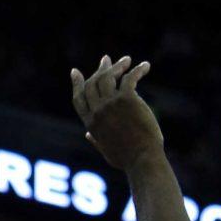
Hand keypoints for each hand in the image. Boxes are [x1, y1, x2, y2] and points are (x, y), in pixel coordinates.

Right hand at [70, 55, 162, 170]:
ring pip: (109, 77)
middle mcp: (97, 110)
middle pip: (93, 83)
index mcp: (90, 123)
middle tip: (107, 59)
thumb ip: (95, 140)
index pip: (78, 98)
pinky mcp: (127, 99)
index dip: (77, 84)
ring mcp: (110, 104)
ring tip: (126, 60)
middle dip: (100, 69)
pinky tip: (145, 66)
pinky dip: (137, 70)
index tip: (75, 71)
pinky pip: (130, 78)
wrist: (143, 160)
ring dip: (117, 66)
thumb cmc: (128, 160)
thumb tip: (87, 134)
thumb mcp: (106, 151)